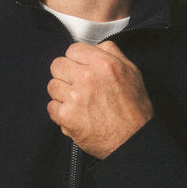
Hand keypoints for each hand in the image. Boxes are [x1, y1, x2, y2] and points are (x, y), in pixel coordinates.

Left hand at [47, 41, 153, 158]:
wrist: (133, 141)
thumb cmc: (135, 109)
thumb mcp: (132, 72)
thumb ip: (112, 53)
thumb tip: (96, 46)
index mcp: (104, 63)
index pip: (73, 49)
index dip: (76, 60)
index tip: (80, 69)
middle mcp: (87, 77)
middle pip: (57, 65)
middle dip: (65, 75)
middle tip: (76, 86)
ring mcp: (75, 97)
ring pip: (52, 85)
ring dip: (62, 94)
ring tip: (77, 102)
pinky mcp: (67, 116)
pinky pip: (51, 106)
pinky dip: (60, 112)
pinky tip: (74, 115)